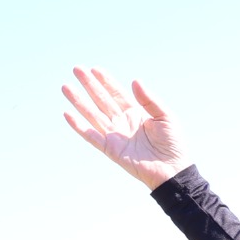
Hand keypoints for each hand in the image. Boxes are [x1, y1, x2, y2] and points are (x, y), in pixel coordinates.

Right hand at [61, 68, 189, 189]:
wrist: (173, 171)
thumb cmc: (173, 145)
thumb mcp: (166, 118)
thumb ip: (150, 101)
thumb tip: (134, 81)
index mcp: (136, 114)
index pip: (117, 94)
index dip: (106, 82)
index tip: (95, 69)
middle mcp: (123, 123)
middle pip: (102, 100)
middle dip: (89, 85)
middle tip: (77, 69)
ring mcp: (115, 136)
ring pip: (92, 115)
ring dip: (79, 102)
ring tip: (66, 87)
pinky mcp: (111, 149)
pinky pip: (91, 136)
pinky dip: (79, 126)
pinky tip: (67, 114)